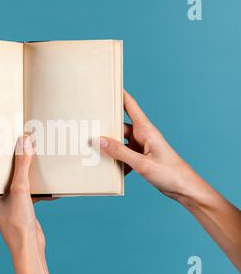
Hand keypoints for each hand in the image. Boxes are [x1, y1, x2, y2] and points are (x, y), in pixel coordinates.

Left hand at [0, 136, 54, 273]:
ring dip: (32, 175)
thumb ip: (22, 166)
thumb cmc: (16, 222)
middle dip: (19, 162)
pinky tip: (53, 189)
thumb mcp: (20, 189)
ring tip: (39, 161)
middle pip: (10, 173)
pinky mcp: (25, 208)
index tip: (6, 140)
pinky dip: (42, 190)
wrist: (29, 246)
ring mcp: (13, 202)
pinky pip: (34, 193)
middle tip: (26, 145)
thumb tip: (24, 142)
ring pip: (23, 182)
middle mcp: (0, 196)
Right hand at [99, 90, 240, 271]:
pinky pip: (124, 155)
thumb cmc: (170, 173)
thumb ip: (119, 152)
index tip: (107, 85)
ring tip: (94, 150)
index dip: (120, 94)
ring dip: (110, 147)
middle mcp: (143, 135)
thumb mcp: (141, 163)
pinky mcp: (141, 158)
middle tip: (89, 125)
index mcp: (146, 130)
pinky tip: (111, 169)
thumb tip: (99, 141)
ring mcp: (142, 147)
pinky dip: (117, 161)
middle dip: (106, 126)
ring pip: (120, 142)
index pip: (130, 105)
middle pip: (120, 126)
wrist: (184, 189)